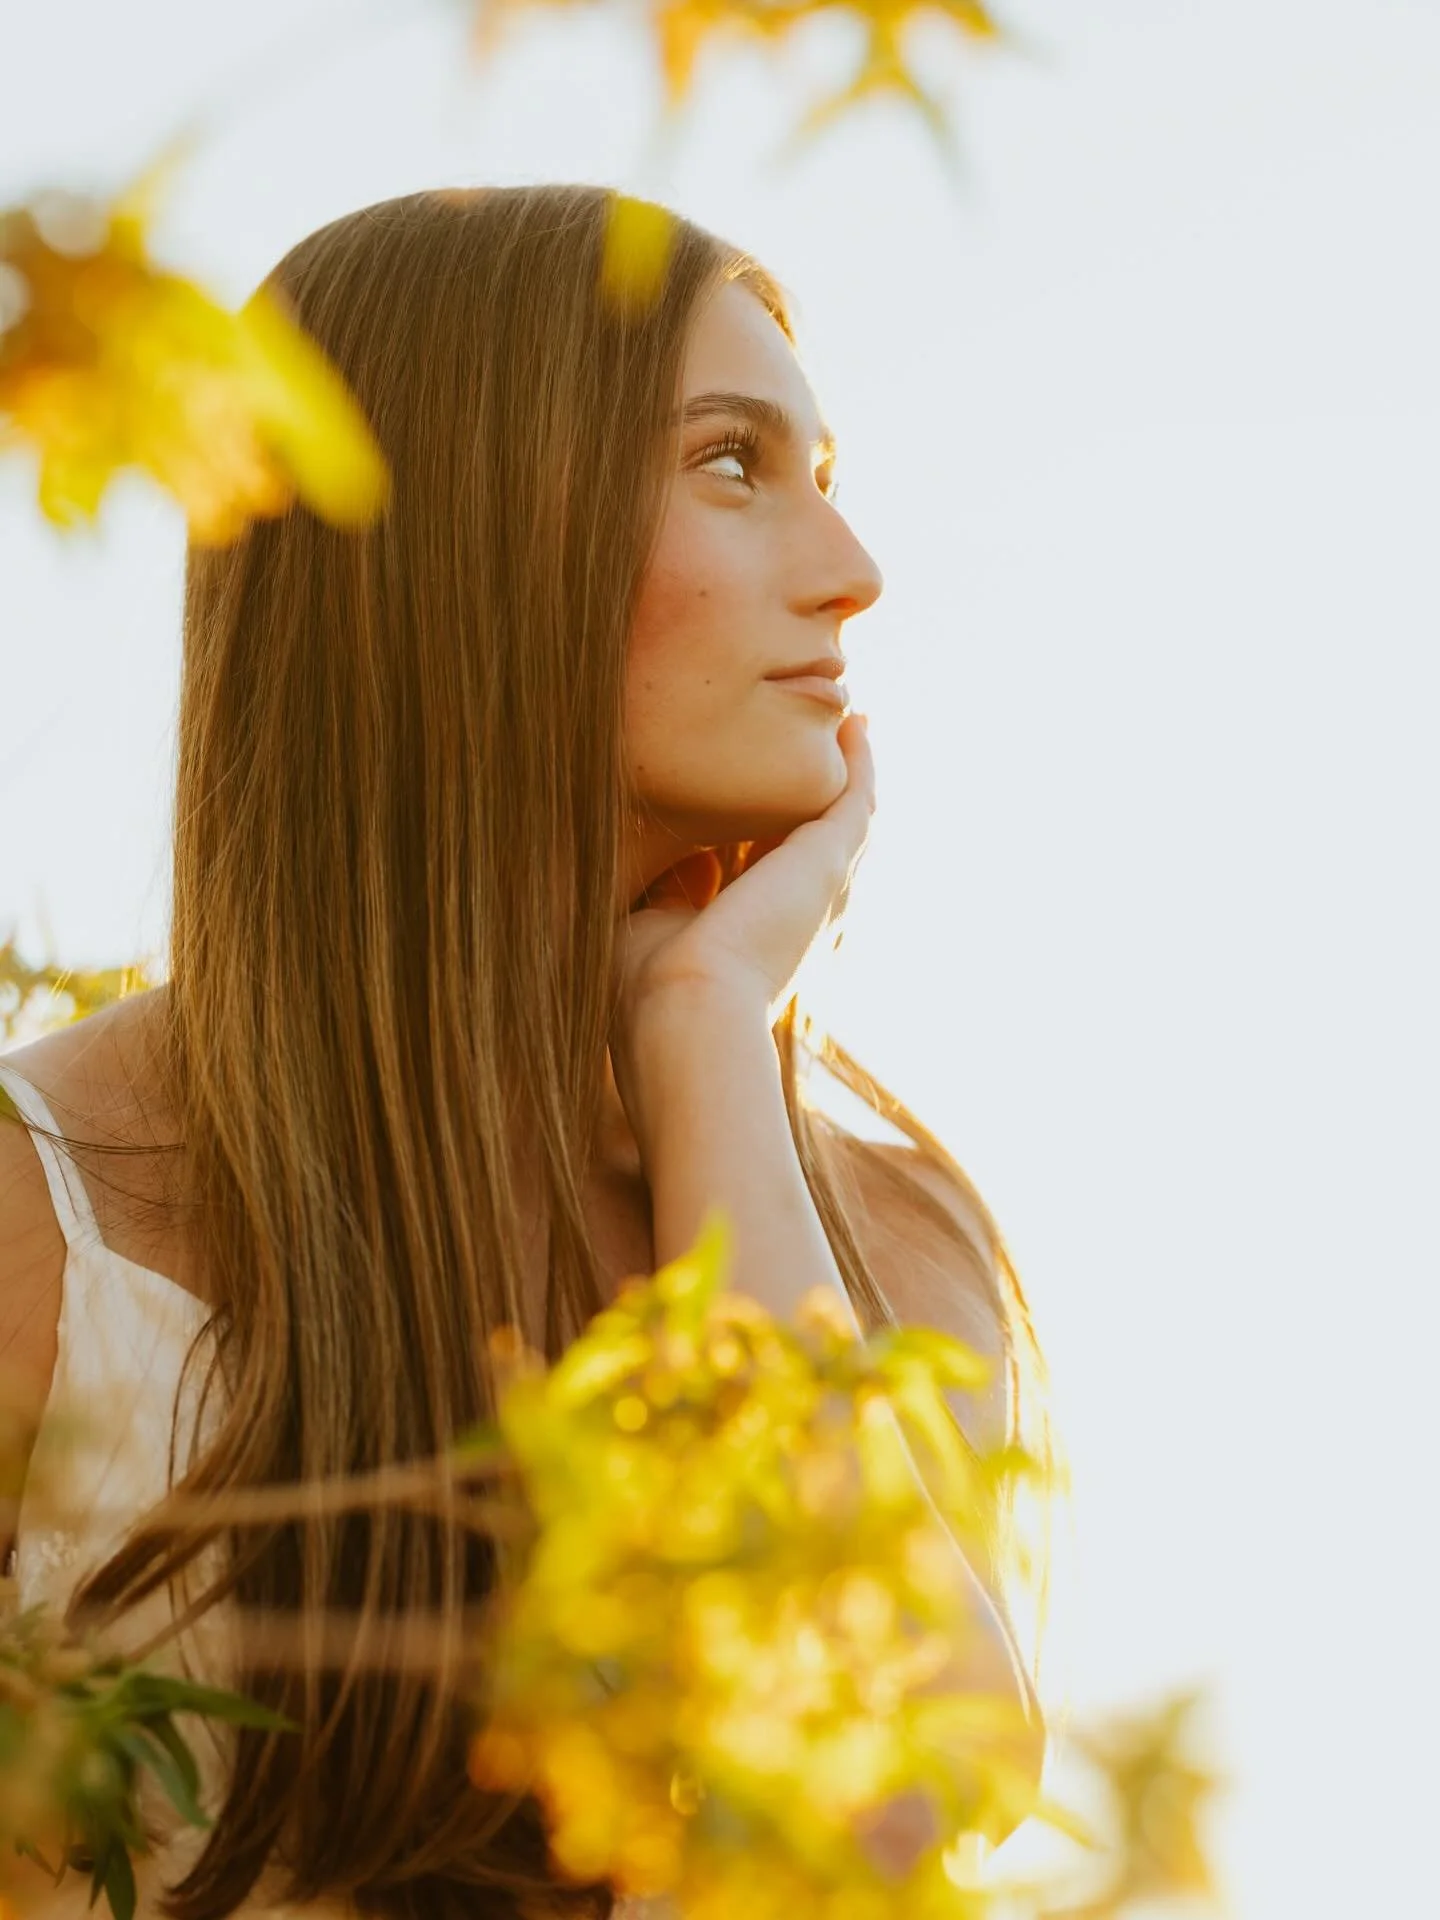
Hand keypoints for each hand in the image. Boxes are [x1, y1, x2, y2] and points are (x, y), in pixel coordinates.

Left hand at [615, 712, 874, 1030]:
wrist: (683, 1012)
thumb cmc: (650, 993)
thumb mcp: (655, 928)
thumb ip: (669, 891)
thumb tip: (676, 855)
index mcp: (764, 941)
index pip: (771, 875)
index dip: (767, 836)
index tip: (754, 796)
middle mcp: (805, 920)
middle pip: (820, 846)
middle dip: (820, 799)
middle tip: (829, 747)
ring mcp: (824, 893)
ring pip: (848, 823)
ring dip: (850, 773)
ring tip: (852, 724)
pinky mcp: (829, 864)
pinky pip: (855, 800)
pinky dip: (859, 763)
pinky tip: (855, 724)